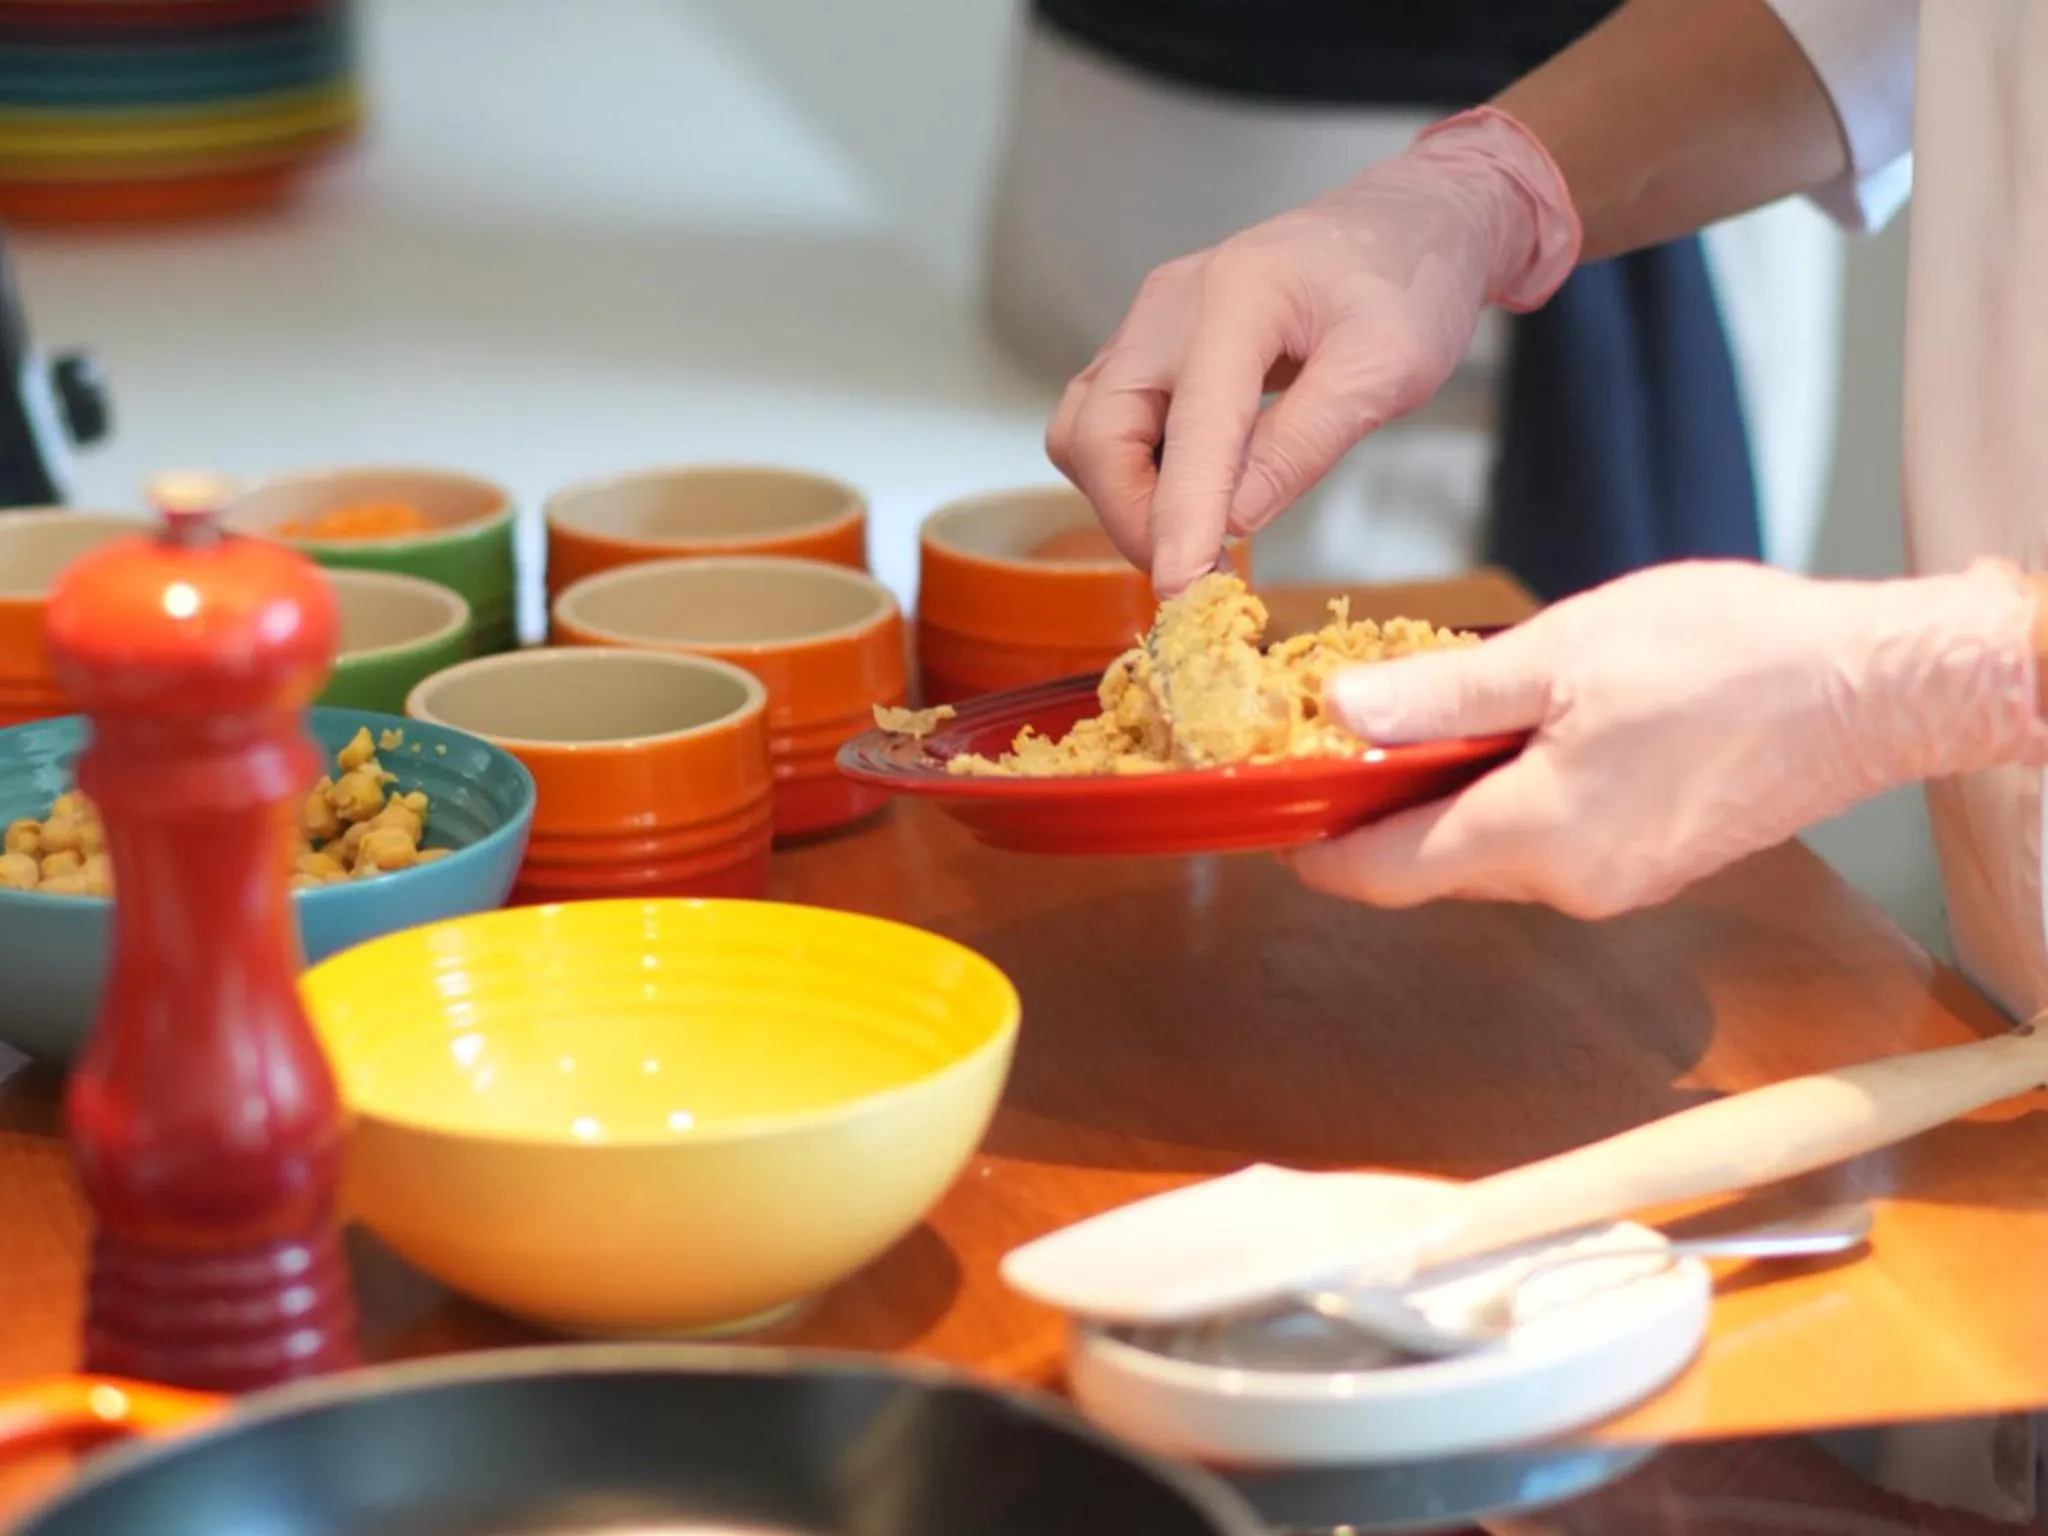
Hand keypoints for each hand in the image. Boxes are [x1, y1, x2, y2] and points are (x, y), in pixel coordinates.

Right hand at [1044, 106, 1579, 594]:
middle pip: (1096, 432)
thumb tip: (1235, 518)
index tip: (1180, 590)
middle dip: (1133, 517)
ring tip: (1197, 532)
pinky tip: (1194, 494)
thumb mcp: (1388, 366)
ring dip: (1124, 497)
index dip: (1178, 520)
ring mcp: (1150, 325)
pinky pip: (1105, 422)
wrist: (1405, 221)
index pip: (1191, 430)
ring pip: (1084, 431)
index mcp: (1237, 297)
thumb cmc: (1408, 281)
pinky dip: (1133, 474)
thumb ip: (1308, 440)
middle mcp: (1170, 307)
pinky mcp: (1148, 348)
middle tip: (1199, 571)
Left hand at [1291, 560, 2047, 917]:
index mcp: (1534, 837)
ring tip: (1427, 726)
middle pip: (1431, 867)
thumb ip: (1443, 694)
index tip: (1276, 823)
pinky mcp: (1652, 864)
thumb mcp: (1563, 653)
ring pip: (1490, 856)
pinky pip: (1547, 847)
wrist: (1872, 687)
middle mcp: (1569, 884)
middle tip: (1339, 745)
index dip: (1319, 852)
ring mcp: (1617, 883)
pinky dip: (1509, 804)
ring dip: (1447, 804)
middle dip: (1378, 816)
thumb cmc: (1732, 657)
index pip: (1384, 875)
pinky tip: (1516, 740)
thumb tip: (1342, 710)